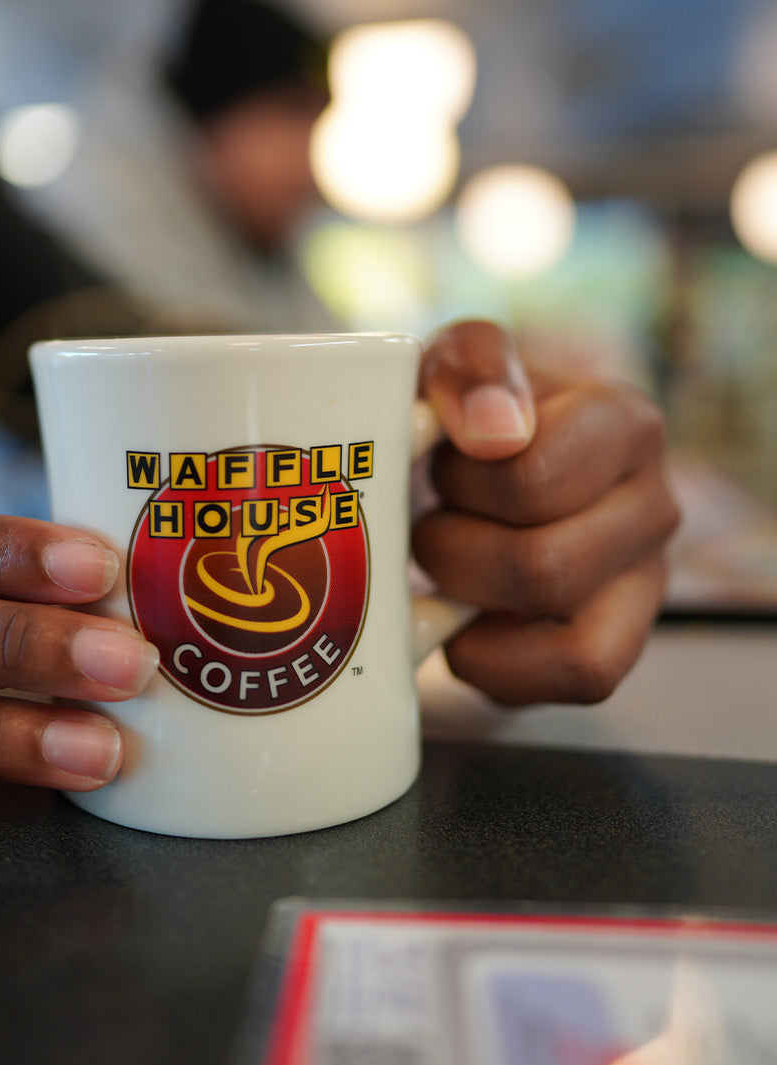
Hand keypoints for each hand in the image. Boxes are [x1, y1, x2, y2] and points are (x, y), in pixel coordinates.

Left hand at [413, 321, 679, 704]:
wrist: (479, 475)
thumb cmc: (467, 420)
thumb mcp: (455, 365)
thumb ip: (471, 366)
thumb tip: (493, 430)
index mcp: (622, 425)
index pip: (531, 480)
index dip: (458, 482)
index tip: (442, 460)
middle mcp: (653, 507)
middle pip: (539, 567)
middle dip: (450, 549)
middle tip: (429, 522)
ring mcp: (643, 583)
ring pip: (560, 635)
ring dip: (467, 602)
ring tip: (445, 567)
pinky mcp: (616, 644)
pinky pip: (570, 680)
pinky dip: (493, 664)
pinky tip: (458, 627)